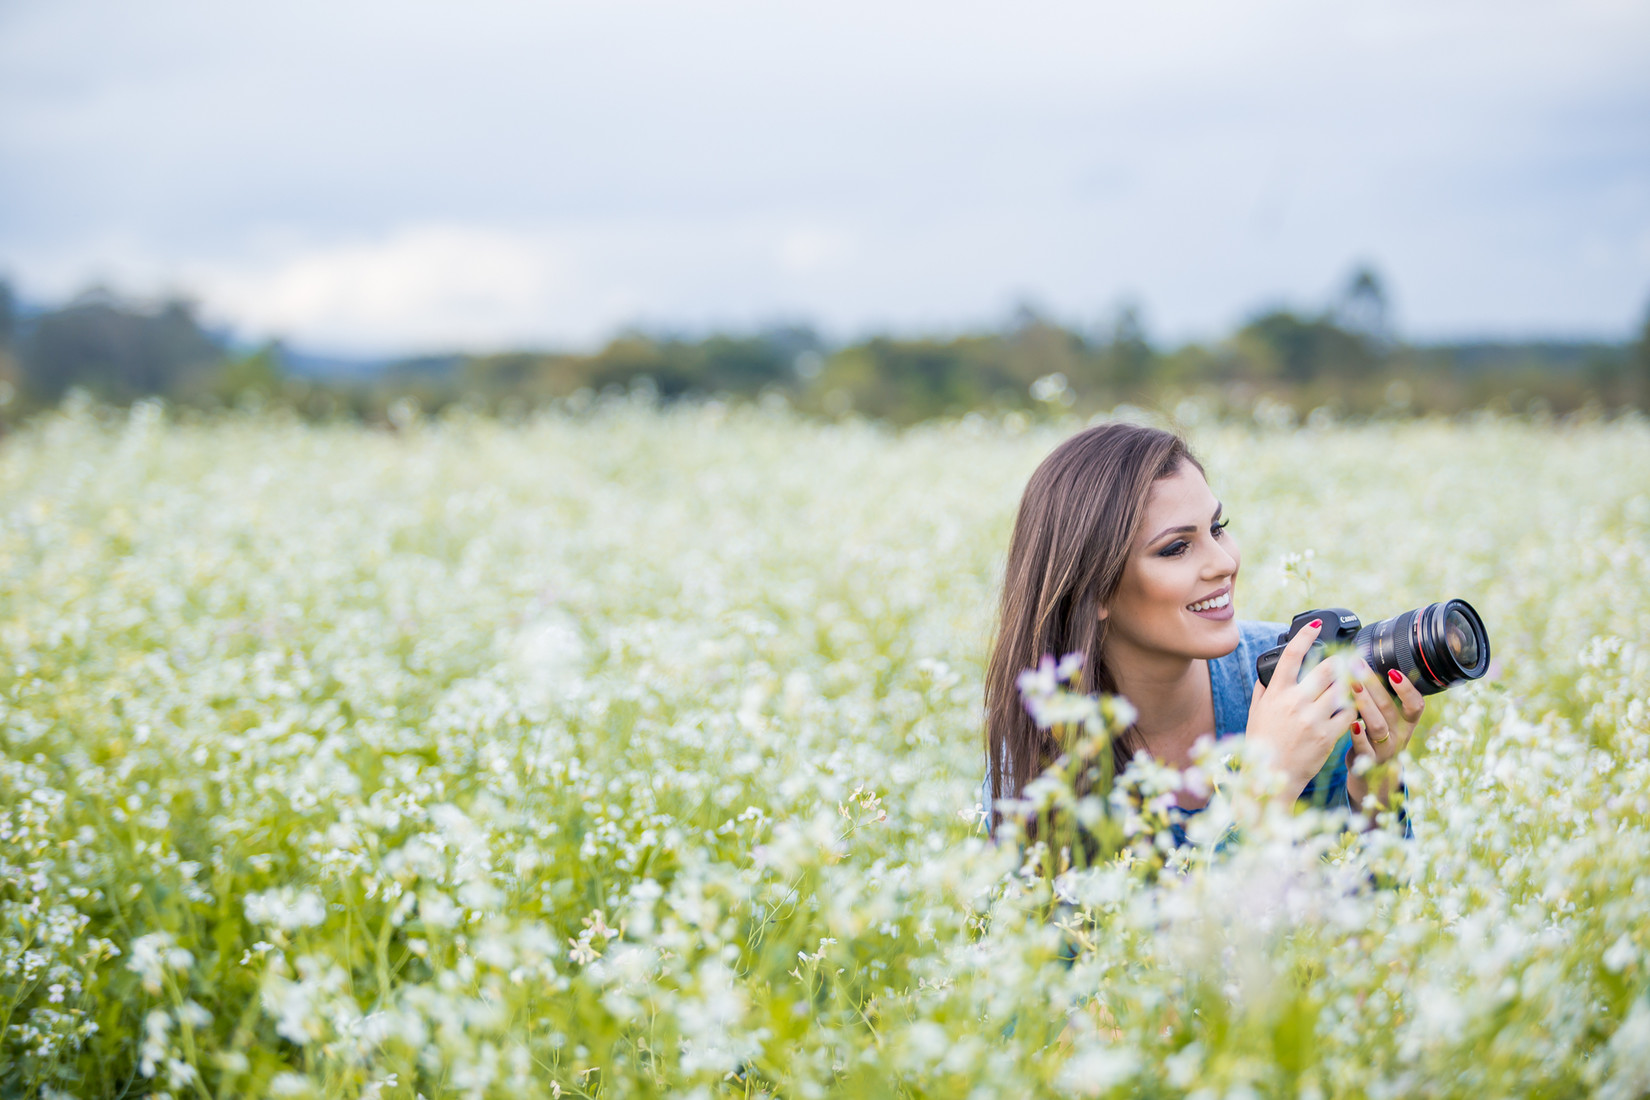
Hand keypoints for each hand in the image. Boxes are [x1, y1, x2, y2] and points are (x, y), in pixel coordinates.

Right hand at [1243, 619, 1354, 800]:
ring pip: (1342, 689)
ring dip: (1351, 681)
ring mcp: (1312, 718)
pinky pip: (1349, 713)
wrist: (1270, 776)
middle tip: (1349, 655)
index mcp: (1276, 693)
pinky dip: (1353, 707)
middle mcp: (1295, 702)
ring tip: (1356, 677)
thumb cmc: (1262, 744)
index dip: (1305, 635)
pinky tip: (1354, 705)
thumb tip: (1268, 674)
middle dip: (1340, 659)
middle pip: (1326, 668)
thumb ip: (1263, 691)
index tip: (1316, 624)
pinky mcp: (1327, 735)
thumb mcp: (1256, 713)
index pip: (1292, 655)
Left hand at [1344, 662, 1424, 810]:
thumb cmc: (1377, 736)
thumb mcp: (1388, 718)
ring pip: (1377, 725)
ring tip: (1351, 687)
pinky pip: (1363, 747)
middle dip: (1373, 685)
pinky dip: (1357, 734)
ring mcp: (1384, 748)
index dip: (1407, 689)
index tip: (1393, 671)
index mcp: (1406, 721)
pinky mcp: (1367, 760)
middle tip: (1357, 666)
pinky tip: (1349, 721)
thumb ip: (1382, 696)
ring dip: (1364, 704)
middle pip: (1390, 708)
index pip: (1415, 705)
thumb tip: (1364, 661)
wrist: (1373, 775)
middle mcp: (1398, 734)